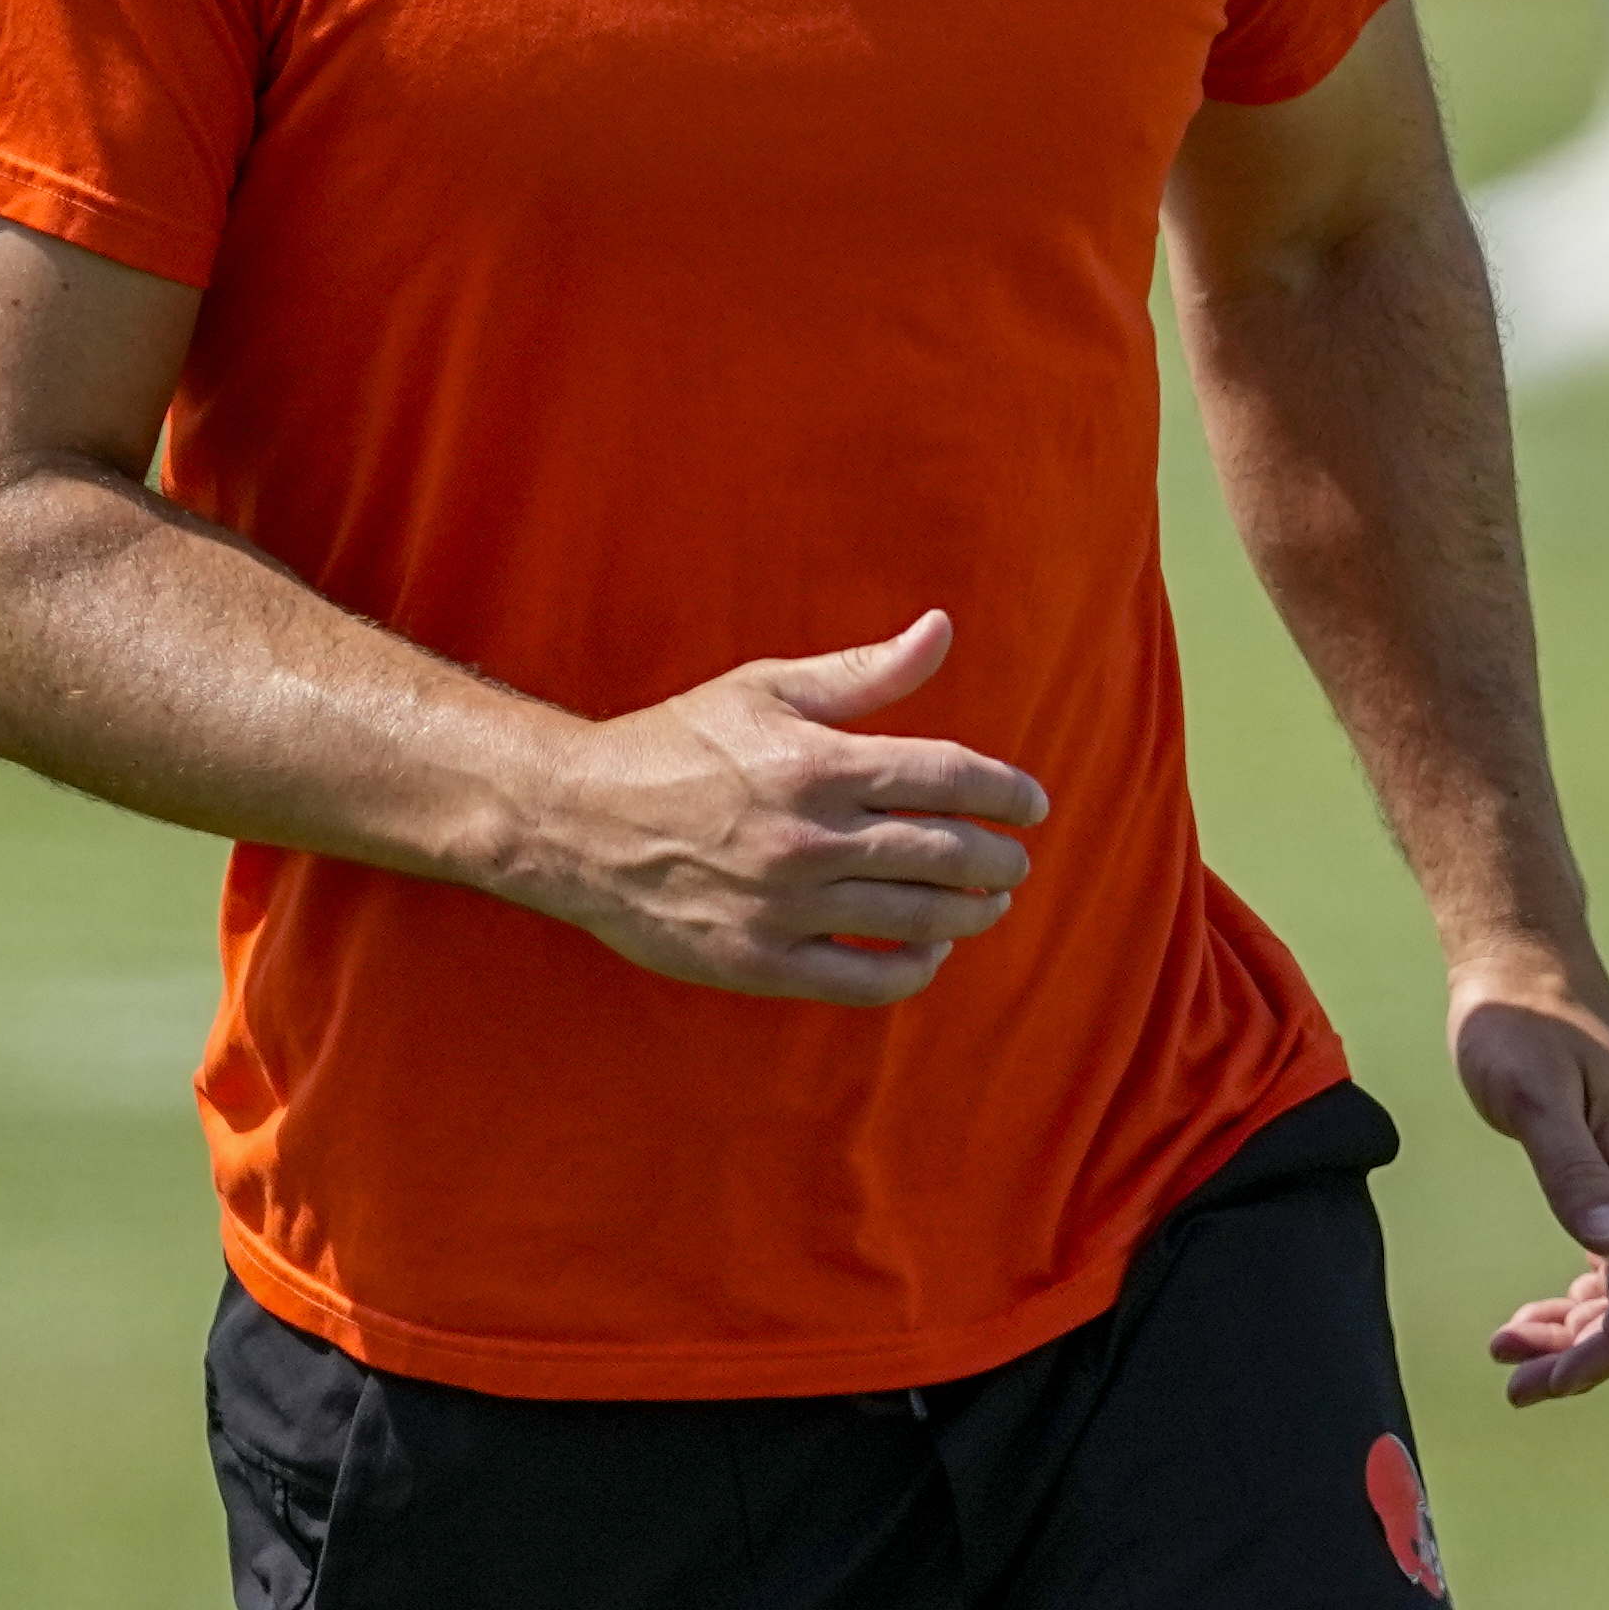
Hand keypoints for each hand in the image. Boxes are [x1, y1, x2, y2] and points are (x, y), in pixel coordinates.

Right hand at [504, 613, 1050, 1006]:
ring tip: (989, 901)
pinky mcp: (760, 962)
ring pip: (915, 916)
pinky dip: (913, 967)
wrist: (575, 822)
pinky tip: (929, 948)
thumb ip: (863, 672)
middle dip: (999, 856)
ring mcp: (786, 906)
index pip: (948, 777)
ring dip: (971, 910)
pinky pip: (863, 978)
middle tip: (1017, 857)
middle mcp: (809, 837)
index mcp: (817, 762)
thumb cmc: (675, 743)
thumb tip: (941, 630)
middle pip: (944, 851)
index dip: (1007, 792)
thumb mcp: (766, 688)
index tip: (1033, 804)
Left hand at [1452, 953, 1608, 1402]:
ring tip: (1507, 1347)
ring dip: (1575, 1328)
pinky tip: (1533, 1310)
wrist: (1521, 957)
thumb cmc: (1518, 1019)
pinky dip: (1574, 1293)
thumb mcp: (1531, 1095)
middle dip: (1584, 1351)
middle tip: (1513, 1379)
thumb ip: (1571, 1171)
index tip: (1547, 1380)